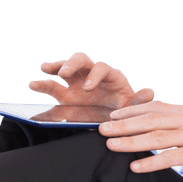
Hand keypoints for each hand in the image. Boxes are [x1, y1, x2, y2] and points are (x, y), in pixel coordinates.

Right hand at [28, 51, 154, 109]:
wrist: (115, 120)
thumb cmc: (125, 110)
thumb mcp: (133, 108)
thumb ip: (139, 101)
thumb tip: (150, 92)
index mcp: (109, 76)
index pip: (101, 68)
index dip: (94, 76)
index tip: (87, 88)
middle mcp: (92, 74)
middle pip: (81, 60)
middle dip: (71, 64)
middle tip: (64, 73)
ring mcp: (77, 82)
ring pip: (64, 68)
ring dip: (55, 67)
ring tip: (44, 69)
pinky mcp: (66, 94)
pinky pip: (52, 86)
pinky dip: (42, 84)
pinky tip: (32, 84)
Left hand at [99, 101, 182, 181]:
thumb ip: (180, 128)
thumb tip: (155, 130)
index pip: (154, 108)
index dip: (130, 111)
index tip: (111, 116)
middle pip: (150, 120)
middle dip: (123, 124)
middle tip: (100, 129)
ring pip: (157, 136)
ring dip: (131, 141)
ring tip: (110, 145)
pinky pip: (171, 157)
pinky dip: (151, 162)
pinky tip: (134, 167)